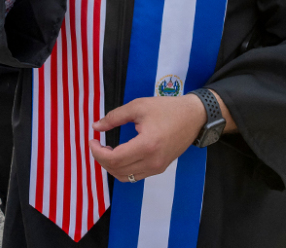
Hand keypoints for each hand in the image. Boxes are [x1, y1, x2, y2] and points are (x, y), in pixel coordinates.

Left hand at [89, 94, 205, 182]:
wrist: (193, 117)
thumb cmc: (166, 109)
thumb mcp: (138, 107)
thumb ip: (114, 117)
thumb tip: (95, 127)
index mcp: (147, 145)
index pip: (114, 159)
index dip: (97, 152)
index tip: (92, 140)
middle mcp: (152, 161)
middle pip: (117, 170)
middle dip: (102, 159)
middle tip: (97, 144)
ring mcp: (157, 168)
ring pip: (125, 177)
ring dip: (111, 166)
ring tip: (107, 150)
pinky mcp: (160, 168)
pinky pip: (135, 176)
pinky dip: (123, 169)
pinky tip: (119, 154)